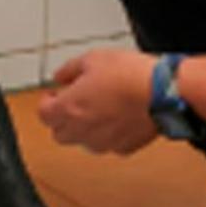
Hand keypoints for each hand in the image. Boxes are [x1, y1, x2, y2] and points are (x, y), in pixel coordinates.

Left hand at [38, 48, 157, 154]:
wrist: (162, 93)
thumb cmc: (128, 75)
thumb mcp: (93, 59)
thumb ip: (70, 69)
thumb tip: (60, 76)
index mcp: (68, 108)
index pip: (43, 114)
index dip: (47, 103)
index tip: (54, 95)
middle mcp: (81, 130)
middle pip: (59, 133)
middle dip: (62, 119)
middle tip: (74, 102)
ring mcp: (102, 142)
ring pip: (83, 141)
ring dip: (85, 128)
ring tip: (100, 108)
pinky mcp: (123, 147)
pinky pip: (108, 144)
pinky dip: (109, 134)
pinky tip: (119, 117)